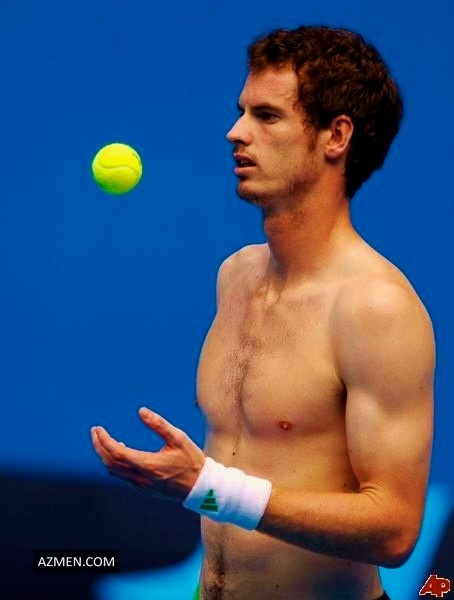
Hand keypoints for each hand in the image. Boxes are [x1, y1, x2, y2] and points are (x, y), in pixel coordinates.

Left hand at [91, 407, 205, 500]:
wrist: (202, 488)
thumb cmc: (192, 461)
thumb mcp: (178, 438)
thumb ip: (159, 424)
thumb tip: (141, 411)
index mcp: (148, 464)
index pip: (116, 453)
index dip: (104, 440)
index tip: (98, 428)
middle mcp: (141, 478)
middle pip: (110, 463)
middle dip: (99, 447)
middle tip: (95, 432)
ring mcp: (142, 486)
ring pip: (115, 472)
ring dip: (106, 456)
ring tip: (104, 440)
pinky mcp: (145, 490)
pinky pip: (123, 476)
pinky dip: (116, 464)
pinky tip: (121, 453)